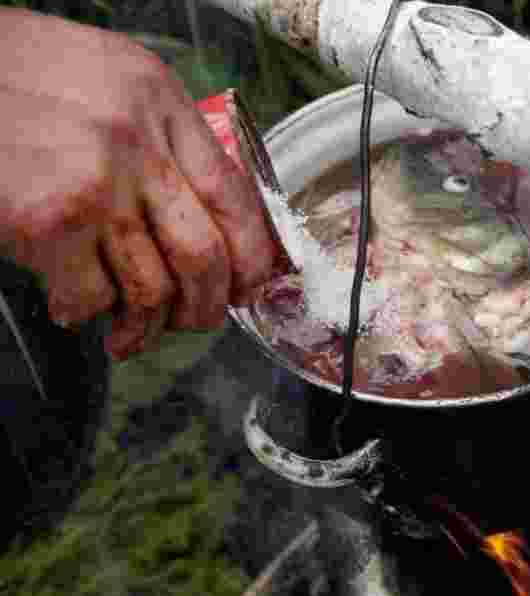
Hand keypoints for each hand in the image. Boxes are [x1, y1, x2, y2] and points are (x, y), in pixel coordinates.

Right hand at [0, 8, 279, 358]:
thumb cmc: (16, 76)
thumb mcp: (110, 81)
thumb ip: (159, 137)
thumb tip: (202, 213)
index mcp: (160, 102)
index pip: (234, 193)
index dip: (254, 254)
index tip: (251, 285)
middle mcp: (139, 142)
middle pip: (206, 252)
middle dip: (208, 305)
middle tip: (196, 320)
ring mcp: (97, 184)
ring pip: (153, 286)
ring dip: (146, 325)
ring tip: (130, 331)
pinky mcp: (49, 221)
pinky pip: (92, 295)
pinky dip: (85, 312)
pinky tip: (72, 304)